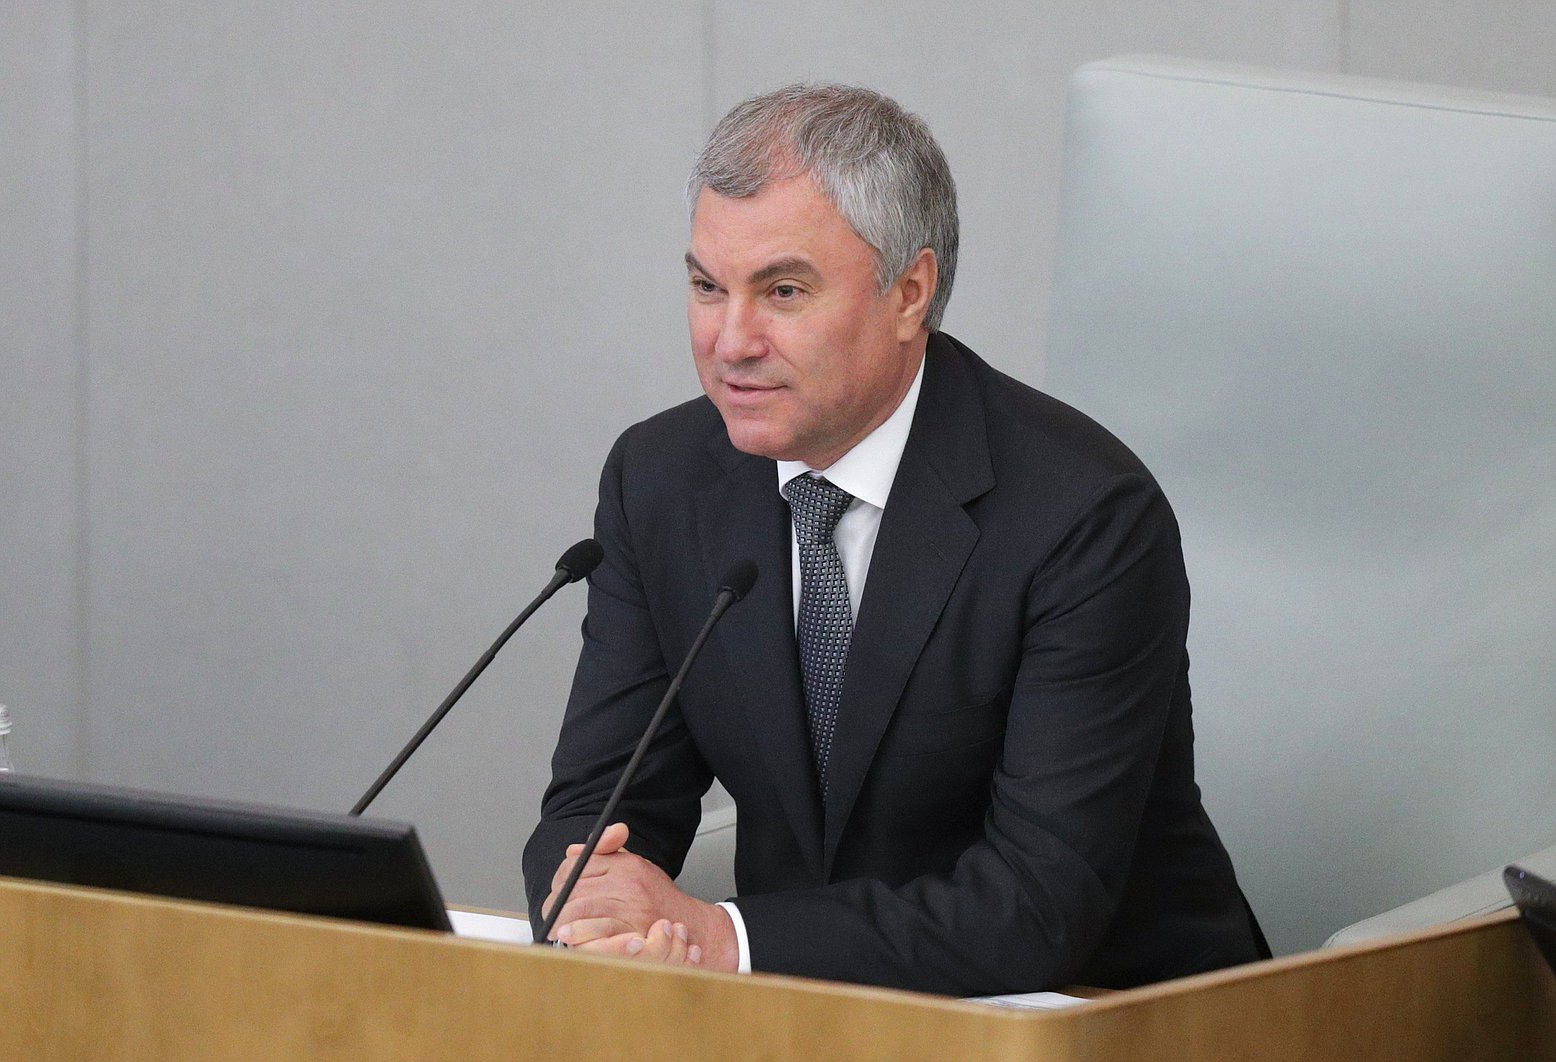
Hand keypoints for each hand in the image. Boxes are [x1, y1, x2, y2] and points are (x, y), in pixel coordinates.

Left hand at [543, 822, 737, 971]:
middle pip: (575, 887)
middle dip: (557, 902)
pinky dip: (579, 935)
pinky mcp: (632, 932)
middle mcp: (628, 883)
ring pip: (581, 908)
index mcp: (626, 864)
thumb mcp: (635, 866)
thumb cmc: (657, 898)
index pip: (580, 863)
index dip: (562, 877)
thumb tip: (573, 851)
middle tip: (552, 914)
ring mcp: (630, 907)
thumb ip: (604, 855)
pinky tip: (571, 939)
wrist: (689, 925)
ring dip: (562, 920)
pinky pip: (596, 931)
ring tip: (557, 928)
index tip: (558, 889)